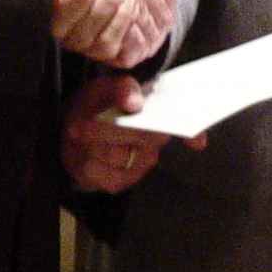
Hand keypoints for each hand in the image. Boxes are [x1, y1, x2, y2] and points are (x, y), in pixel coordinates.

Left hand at [61, 71, 199, 191]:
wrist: (73, 132)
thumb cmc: (96, 106)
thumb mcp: (104, 89)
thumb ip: (122, 89)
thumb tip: (136, 102)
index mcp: (156, 115)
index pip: (182, 126)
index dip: (193, 134)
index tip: (198, 143)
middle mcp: (155, 141)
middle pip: (141, 137)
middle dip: (107, 131)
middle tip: (79, 125)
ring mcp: (140, 164)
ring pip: (120, 156)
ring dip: (93, 146)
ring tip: (78, 134)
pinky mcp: (123, 182)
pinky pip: (109, 177)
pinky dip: (91, 166)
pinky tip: (86, 156)